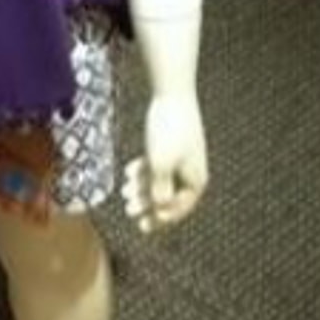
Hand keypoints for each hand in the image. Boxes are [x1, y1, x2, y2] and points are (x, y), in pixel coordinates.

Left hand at [122, 91, 207, 235]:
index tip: (143, 225)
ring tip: (124, 192)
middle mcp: (192, 170)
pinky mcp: (173, 142)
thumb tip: (159, 208)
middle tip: (129, 212)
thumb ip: (159, 191)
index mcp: (195, 181)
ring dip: (142, 187)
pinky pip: (159, 162)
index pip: (179, 208)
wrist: (172, 94)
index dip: (160, 218)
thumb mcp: (160, 166)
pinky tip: (129, 172)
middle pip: (169, 195)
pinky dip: (144, 169)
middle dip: (148, 204)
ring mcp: (183, 156)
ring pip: (161, 178)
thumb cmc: (168, 132)